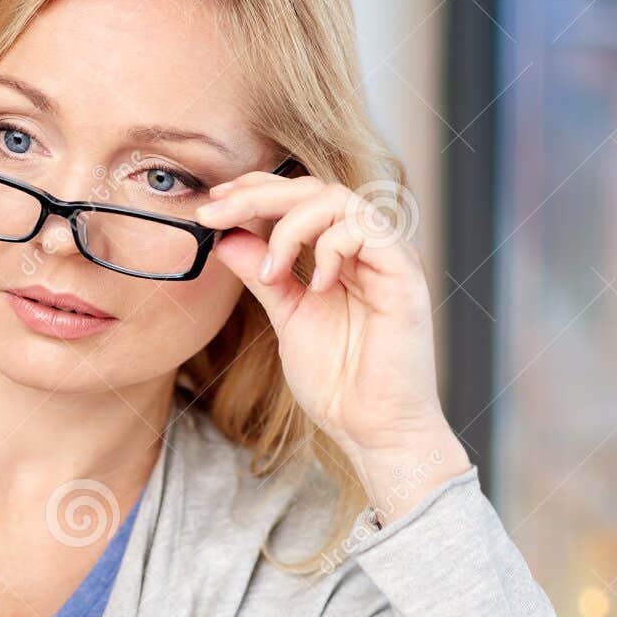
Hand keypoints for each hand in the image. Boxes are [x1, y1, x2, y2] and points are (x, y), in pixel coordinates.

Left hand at [196, 171, 470, 521]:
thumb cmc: (339, 382)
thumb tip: (225, 236)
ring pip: (338, 199)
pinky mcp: (405, 274)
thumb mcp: (286, 318)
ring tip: (271, 272)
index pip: (299, 198)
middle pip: (313, 188)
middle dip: (257, 196)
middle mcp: (366, 249)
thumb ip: (262, 275)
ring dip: (291, 226)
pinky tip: (315, 286)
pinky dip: (331, 248)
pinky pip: (367, 230)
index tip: (212, 204)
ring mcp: (387, 258)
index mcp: (340, 255)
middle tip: (216, 213)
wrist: (373, 429)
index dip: (254, 191)